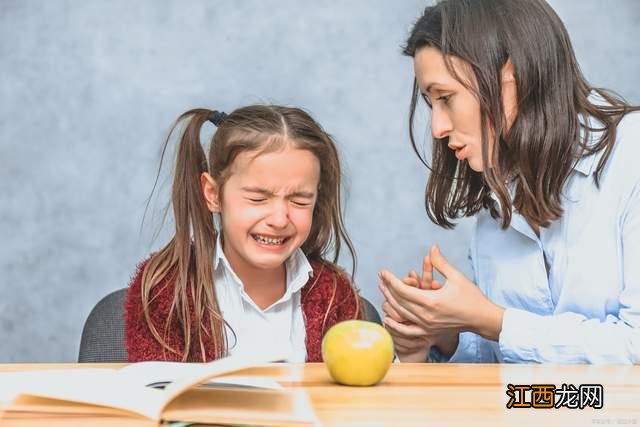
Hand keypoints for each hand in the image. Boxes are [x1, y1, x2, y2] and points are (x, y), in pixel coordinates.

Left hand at [380, 245, 504, 340]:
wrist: (482, 319)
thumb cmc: (471, 297)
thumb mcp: (456, 277)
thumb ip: (441, 263)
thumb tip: (432, 247)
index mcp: (431, 301)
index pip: (403, 290)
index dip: (391, 280)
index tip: (383, 272)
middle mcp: (426, 315)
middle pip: (399, 301)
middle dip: (387, 288)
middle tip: (381, 278)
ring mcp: (426, 326)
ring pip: (401, 314)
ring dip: (390, 301)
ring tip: (383, 291)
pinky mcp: (429, 333)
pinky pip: (407, 331)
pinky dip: (396, 325)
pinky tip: (387, 319)